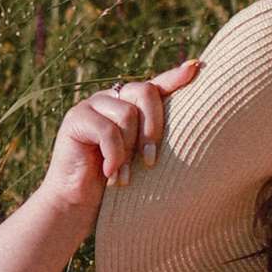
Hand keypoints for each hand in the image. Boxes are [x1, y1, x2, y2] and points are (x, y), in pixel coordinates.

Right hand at [39, 60, 200, 220]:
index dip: (175, 76)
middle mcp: (112, 98)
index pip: (156, 85)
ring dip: (130, 150)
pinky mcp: (76, 117)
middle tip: (150, 161)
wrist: (78, 203)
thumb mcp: (142, 158)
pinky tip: (110, 174)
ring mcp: (92, 105)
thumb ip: (155, 138)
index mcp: (130, 104)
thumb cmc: (116, 183)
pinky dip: (114, 156)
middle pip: (145, 92)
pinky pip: (107, 130)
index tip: (195, 68)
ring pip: (127, 114)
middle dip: (154, 127)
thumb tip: (191, 127)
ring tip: (125, 176)